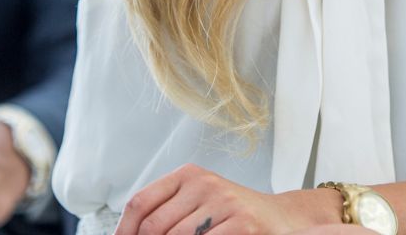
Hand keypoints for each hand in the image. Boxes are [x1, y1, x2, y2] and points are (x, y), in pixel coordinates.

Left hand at [115, 165, 341, 234]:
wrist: (281, 219)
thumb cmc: (234, 217)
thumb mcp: (199, 203)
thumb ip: (168, 214)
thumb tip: (133, 234)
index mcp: (188, 176)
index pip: (141, 203)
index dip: (124, 231)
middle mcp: (204, 184)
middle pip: (154, 226)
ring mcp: (224, 203)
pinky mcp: (242, 224)